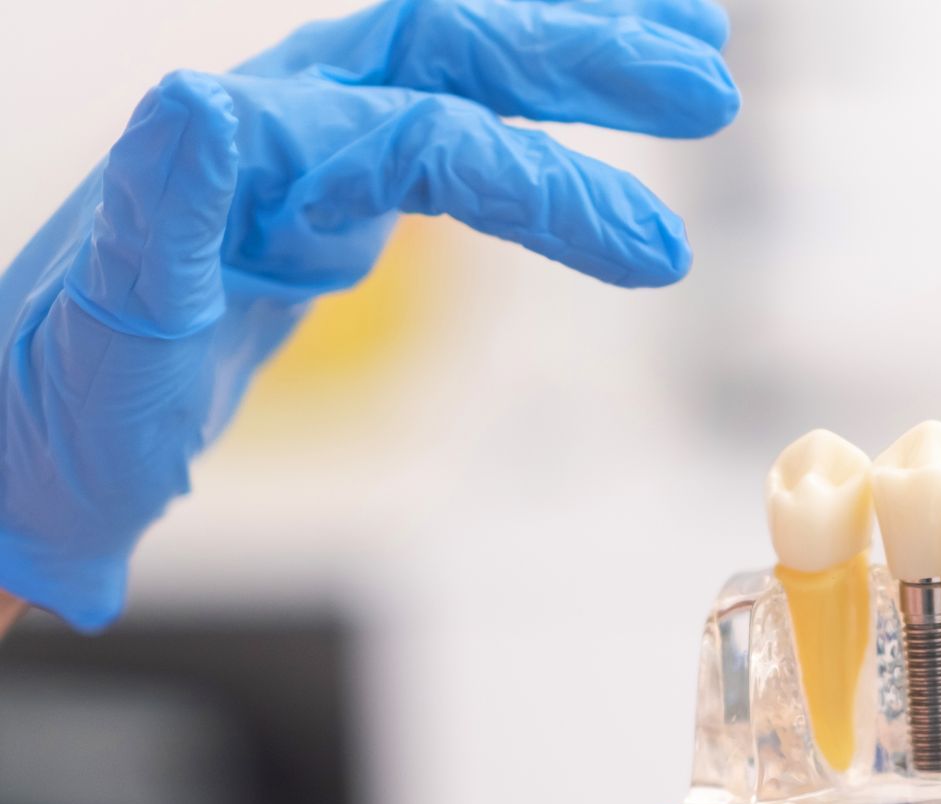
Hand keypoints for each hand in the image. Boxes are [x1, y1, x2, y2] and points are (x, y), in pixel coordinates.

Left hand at [0, 0, 736, 629]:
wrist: (26, 452)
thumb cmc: (60, 421)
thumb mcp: (104, 337)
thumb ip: (157, 214)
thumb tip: (202, 102)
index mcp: (235, 160)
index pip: (418, 135)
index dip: (544, 180)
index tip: (653, 254)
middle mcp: (274, 132)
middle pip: (446, 48)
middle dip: (581, 58)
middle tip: (706, 89)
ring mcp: (300, 159)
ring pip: (451, 67)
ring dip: (571, 53)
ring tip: (692, 51)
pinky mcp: (321, 201)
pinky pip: (440, 125)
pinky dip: (527, 109)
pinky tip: (588, 115)